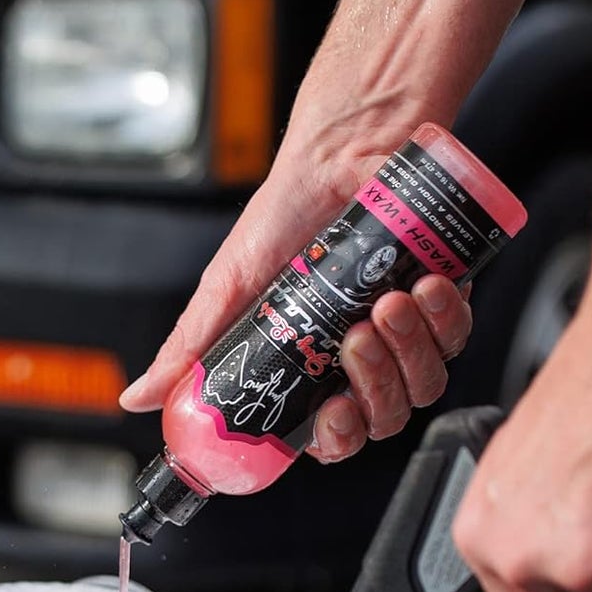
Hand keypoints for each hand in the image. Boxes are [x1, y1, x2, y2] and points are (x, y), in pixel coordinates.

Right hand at [118, 147, 472, 460]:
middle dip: (373, 388)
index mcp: (309, 373)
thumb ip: (188, 349)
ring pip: (422, 384)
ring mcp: (405, 336)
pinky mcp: (444, 304)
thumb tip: (137, 400)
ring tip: (385, 302)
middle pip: (381, 418)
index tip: (330, 417)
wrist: (343, 151)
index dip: (336, 441)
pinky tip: (423, 286)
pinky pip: (455, 336)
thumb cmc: (285, 216)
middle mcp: (359, 362)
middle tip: (352, 339)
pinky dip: (442, 318)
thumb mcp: (227, 289)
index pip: (331, 437)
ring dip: (407, 350)